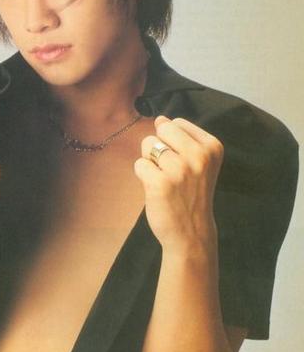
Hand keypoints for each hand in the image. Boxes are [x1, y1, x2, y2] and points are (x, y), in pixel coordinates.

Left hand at [133, 115, 223, 251]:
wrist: (191, 232)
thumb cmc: (192, 195)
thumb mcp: (199, 163)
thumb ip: (182, 139)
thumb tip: (160, 119)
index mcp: (212, 146)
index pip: (177, 123)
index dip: (172, 142)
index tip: (183, 163)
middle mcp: (198, 155)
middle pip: (162, 129)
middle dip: (159, 147)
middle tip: (170, 171)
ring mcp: (179, 169)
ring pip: (148, 145)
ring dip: (150, 162)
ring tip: (164, 180)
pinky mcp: (160, 183)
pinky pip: (139, 164)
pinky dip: (142, 176)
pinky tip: (156, 189)